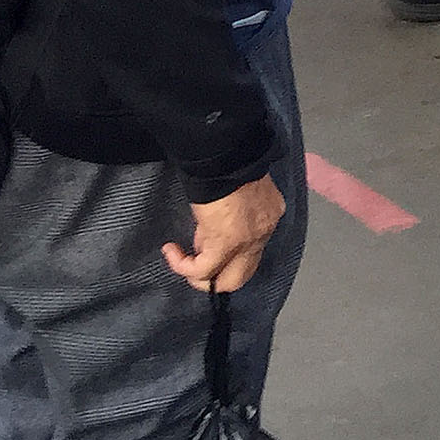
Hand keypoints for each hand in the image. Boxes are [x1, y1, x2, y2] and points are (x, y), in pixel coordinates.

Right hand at [166, 176, 285, 292]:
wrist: (224, 158)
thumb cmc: (225, 168)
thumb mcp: (233, 197)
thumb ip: (228, 219)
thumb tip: (206, 238)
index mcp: (269, 217)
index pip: (251, 250)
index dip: (226, 253)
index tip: (203, 241)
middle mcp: (263, 233)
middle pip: (243, 275)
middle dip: (215, 278)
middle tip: (192, 264)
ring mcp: (248, 242)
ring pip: (226, 281)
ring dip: (198, 277)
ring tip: (179, 259)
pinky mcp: (226, 244)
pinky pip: (203, 270)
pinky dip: (183, 266)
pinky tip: (171, 251)